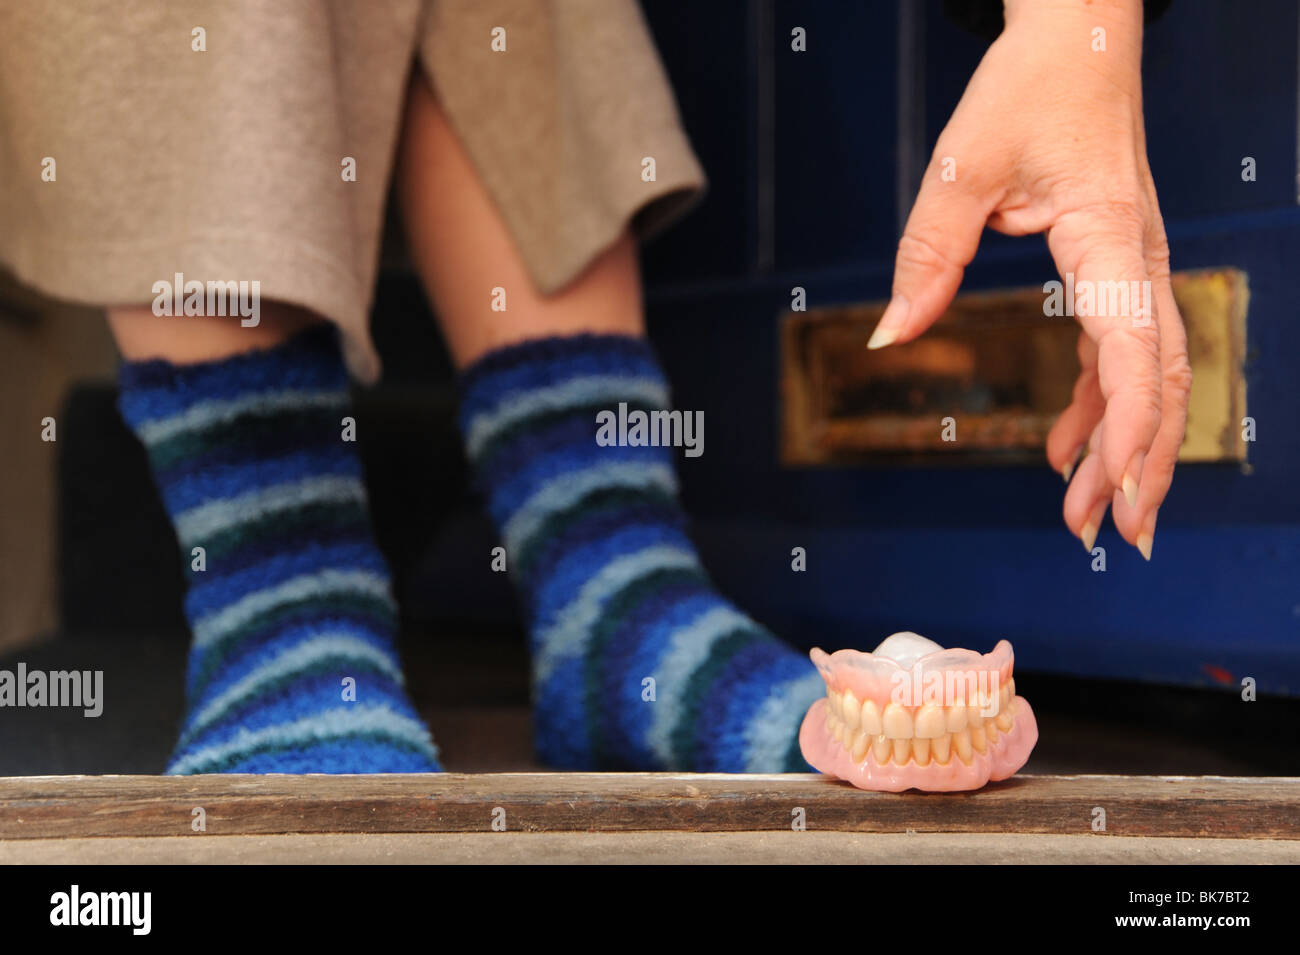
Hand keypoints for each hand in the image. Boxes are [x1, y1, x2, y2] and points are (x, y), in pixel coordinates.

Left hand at [871, 0, 1190, 559]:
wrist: (1077, 39)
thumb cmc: (1029, 90)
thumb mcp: (963, 167)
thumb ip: (926, 254)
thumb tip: (888, 335)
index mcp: (1109, 238)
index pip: (1133, 353)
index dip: (1129, 435)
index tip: (1119, 502)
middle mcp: (1137, 260)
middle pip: (1158, 381)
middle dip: (1137, 464)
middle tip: (1106, 536)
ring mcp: (1134, 266)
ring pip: (1148, 375)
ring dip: (1119, 446)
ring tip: (1083, 512)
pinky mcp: (1116, 267)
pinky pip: (1119, 350)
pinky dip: (1097, 404)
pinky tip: (1065, 446)